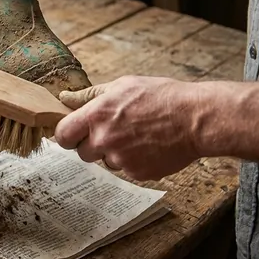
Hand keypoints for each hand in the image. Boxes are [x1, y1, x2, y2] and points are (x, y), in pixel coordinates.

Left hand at [53, 76, 203, 180]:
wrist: (196, 119)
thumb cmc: (161, 97)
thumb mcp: (122, 86)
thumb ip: (88, 95)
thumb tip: (63, 97)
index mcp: (96, 116)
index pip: (62, 135)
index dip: (67, 134)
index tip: (75, 133)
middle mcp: (104, 140)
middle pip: (81, 153)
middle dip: (92, 144)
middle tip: (112, 132)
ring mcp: (120, 159)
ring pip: (104, 162)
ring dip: (114, 153)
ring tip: (136, 136)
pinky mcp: (137, 173)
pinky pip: (125, 170)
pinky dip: (133, 161)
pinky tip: (148, 146)